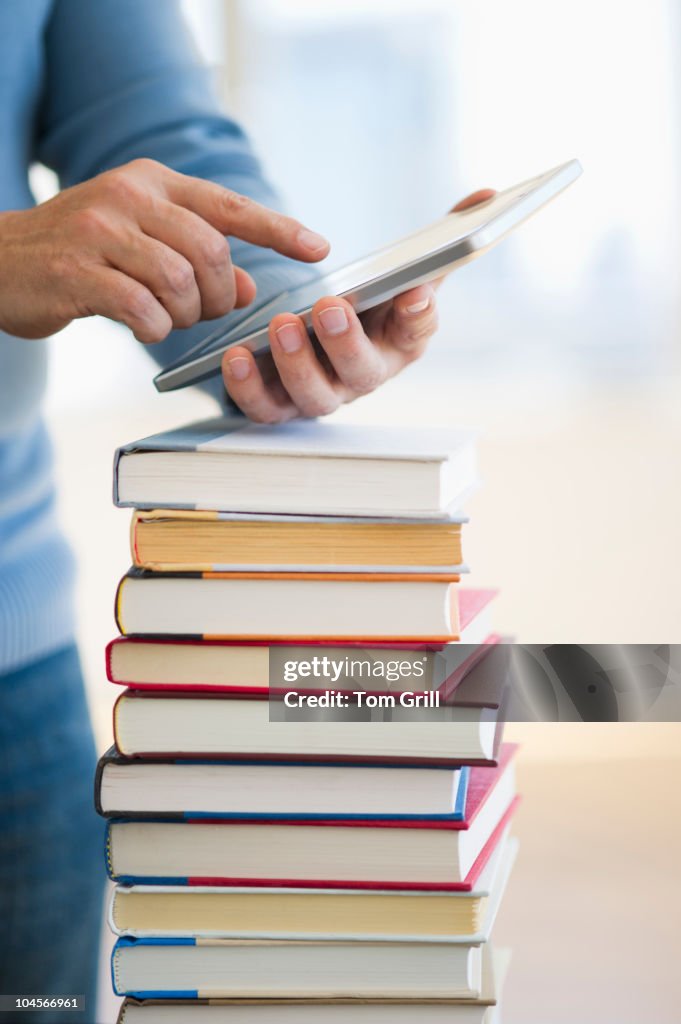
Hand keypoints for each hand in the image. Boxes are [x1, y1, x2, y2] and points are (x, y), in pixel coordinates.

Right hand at [0, 158, 328, 342]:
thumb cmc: (81, 253)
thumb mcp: (142, 243)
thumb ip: (197, 260)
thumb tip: (249, 285)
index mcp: (151, 182)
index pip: (228, 205)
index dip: (278, 229)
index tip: (318, 249)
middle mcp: (127, 195)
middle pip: (209, 249)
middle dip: (219, 293)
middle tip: (205, 311)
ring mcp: (97, 229)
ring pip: (178, 280)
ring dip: (186, 314)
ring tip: (169, 318)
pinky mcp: (74, 271)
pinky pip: (140, 308)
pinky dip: (154, 328)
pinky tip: (144, 326)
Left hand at [221, 189, 495, 421]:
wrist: (309, 339)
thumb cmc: (362, 307)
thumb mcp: (398, 272)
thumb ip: (439, 239)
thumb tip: (488, 194)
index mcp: (398, 344)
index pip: (417, 335)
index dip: (419, 319)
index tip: (415, 294)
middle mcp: (362, 376)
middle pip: (363, 373)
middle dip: (346, 342)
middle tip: (329, 307)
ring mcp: (320, 395)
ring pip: (314, 397)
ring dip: (298, 364)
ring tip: (281, 325)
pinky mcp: (277, 405)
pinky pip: (264, 408)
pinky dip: (247, 387)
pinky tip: (235, 355)